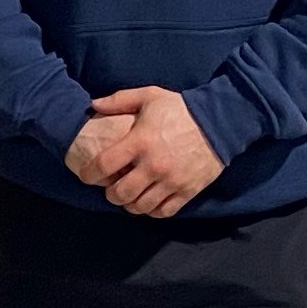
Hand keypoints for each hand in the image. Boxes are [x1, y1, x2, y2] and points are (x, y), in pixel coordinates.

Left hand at [80, 85, 222, 218]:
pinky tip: (149, 201)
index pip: (104, 165)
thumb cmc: (180, 108)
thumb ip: (119, 100)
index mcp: (140, 141)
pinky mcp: (187, 191)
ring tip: (130, 196)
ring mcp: (171, 181)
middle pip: (120, 194)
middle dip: (110, 194)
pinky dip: (152, 210)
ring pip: (140, 206)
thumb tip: (93, 105)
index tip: (87, 175)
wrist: (219, 121)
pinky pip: (163, 211)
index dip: (89, 174)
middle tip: (111, 188)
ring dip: (130, 204)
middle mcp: (153, 165)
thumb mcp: (149, 96)